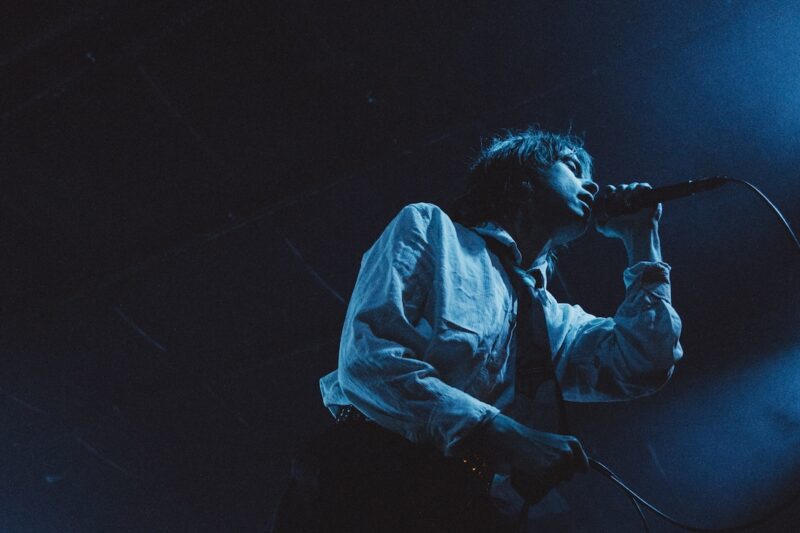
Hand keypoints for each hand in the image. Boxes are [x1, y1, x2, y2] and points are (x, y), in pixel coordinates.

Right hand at [464, 414, 587, 503]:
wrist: (514, 439)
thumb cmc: (532, 442)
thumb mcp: (555, 442)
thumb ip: (567, 453)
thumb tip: (582, 470)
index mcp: (573, 443)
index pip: (583, 467)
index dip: (571, 470)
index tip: (559, 467)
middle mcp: (569, 453)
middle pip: (570, 476)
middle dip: (558, 474)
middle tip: (542, 462)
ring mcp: (558, 463)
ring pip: (558, 482)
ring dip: (549, 478)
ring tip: (537, 465)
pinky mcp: (548, 473)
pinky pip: (547, 485)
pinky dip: (540, 481)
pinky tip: (532, 469)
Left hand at [595, 183, 662, 264]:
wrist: (634, 233)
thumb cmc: (621, 231)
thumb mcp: (605, 227)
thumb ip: (598, 223)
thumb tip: (595, 218)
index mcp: (618, 202)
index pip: (611, 189)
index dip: (609, 191)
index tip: (607, 198)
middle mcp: (629, 199)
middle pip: (621, 186)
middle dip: (618, 193)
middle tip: (618, 204)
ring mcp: (640, 197)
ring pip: (632, 185)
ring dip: (627, 193)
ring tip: (626, 205)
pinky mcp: (650, 197)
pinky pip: (644, 186)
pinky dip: (638, 191)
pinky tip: (634, 201)